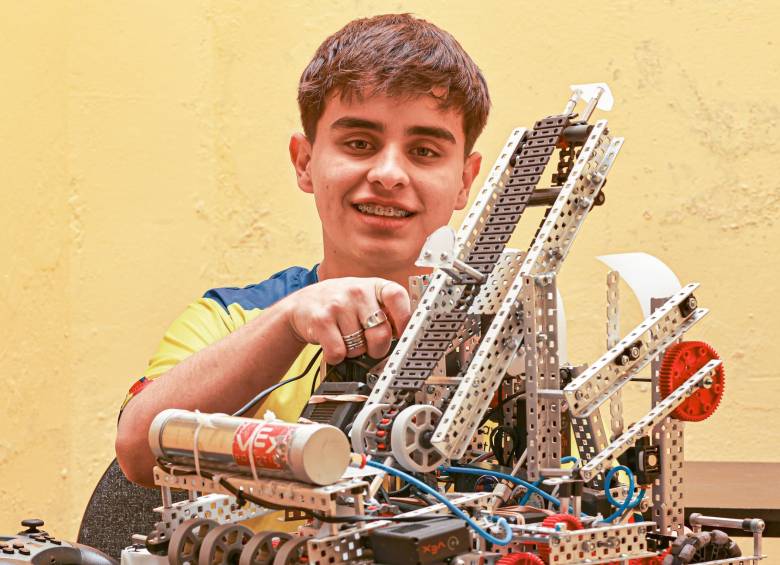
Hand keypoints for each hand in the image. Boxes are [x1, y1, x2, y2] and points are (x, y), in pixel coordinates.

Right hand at [285, 278, 410, 364]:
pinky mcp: (322, 320)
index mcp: (374, 285)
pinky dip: (336, 356)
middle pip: (381, 333)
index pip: (398, 297)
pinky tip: (332, 343)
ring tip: (344, 337)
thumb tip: (407, 336)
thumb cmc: (340, 305)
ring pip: (359, 347)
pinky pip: (338, 352)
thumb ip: (386, 312)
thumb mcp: (365, 299)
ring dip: (352, 351)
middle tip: (370, 347)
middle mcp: (357, 290)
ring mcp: (338, 304)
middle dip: (378, 349)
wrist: (302, 305)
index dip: (405, 319)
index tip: (404, 334)